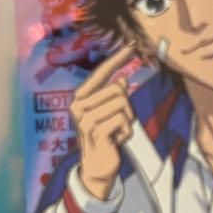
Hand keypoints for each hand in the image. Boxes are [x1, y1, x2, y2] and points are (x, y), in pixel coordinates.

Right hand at [69, 44, 135, 199]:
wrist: (96, 167)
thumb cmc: (105, 138)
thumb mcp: (110, 114)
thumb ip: (114, 96)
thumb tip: (122, 80)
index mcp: (81, 97)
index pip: (102, 72)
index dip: (118, 58)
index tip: (133, 44)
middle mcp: (78, 104)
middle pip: (118, 90)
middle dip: (126, 108)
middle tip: (117, 124)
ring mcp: (84, 118)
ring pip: (123, 105)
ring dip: (126, 121)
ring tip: (115, 133)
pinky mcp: (94, 131)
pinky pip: (123, 121)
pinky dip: (126, 132)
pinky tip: (116, 141)